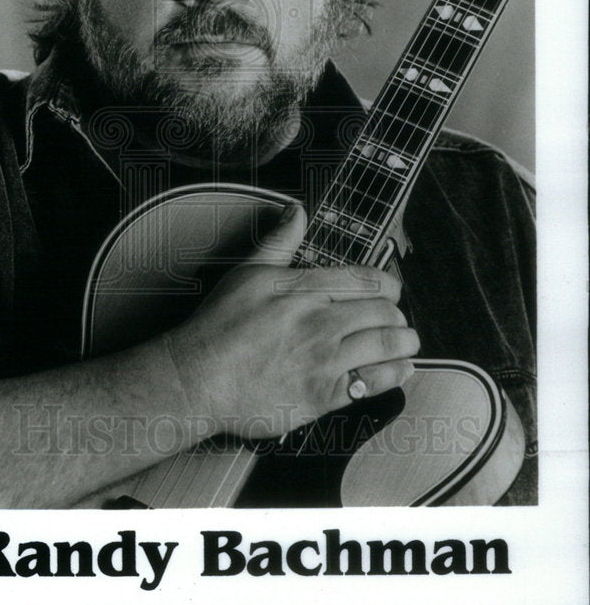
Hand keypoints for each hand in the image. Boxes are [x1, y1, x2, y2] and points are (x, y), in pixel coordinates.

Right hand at [166, 202, 418, 437]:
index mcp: (305, 288)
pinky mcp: (323, 395)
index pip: (368, 280)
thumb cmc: (218, 326)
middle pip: (384, 312)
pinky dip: (394, 373)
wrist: (198, 378)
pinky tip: (399, 369)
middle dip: (397, 315)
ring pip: (387, 344)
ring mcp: (324, 359)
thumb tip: (296, 210)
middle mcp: (319, 321)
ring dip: (405, 342)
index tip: (390, 292)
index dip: (388, 285)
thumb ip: (279, 241)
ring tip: (407, 342)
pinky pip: (374, 381)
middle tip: (397, 319)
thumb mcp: (247, 272)